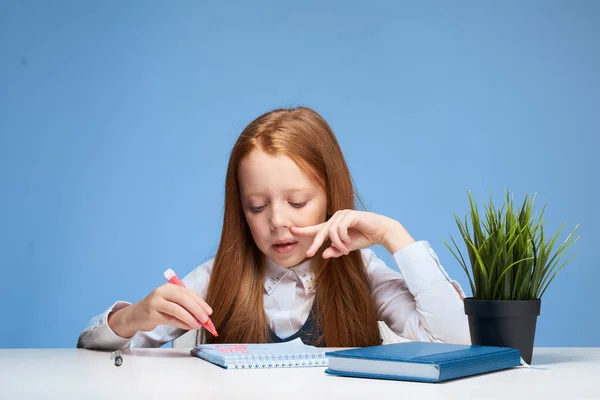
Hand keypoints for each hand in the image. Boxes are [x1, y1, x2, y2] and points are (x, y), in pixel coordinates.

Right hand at [108, 284, 212, 338]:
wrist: (135, 315)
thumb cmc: (157, 309)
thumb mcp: (171, 303)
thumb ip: (185, 307)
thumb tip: (203, 316)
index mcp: (169, 287)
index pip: (188, 292)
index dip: (200, 302)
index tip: (209, 311)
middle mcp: (162, 292)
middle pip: (183, 299)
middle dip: (197, 310)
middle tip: (206, 319)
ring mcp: (155, 302)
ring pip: (177, 309)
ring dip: (190, 318)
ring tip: (198, 325)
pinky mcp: (151, 314)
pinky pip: (170, 319)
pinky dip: (181, 324)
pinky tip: (188, 327)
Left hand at [290, 210, 415, 258]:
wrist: (381, 232)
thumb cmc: (364, 237)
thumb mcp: (347, 248)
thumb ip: (335, 251)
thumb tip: (323, 254)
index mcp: (334, 226)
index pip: (316, 228)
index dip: (304, 230)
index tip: (291, 231)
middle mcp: (336, 218)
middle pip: (320, 231)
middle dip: (315, 243)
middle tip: (310, 254)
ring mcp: (342, 215)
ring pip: (331, 232)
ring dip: (338, 244)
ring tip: (346, 250)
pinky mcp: (350, 215)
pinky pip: (339, 229)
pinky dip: (343, 239)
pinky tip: (350, 243)